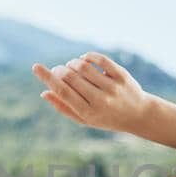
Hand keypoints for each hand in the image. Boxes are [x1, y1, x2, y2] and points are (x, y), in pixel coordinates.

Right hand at [32, 52, 154, 134]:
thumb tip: (45, 92)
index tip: (36, 66)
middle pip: (71, 78)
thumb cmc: (107, 118)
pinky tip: (84, 60)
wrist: (139, 115)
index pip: (63, 92)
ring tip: (71, 66)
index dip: (47, 78)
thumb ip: (64, 108)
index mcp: (88, 113)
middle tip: (58, 70)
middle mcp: (101, 100)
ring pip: (83, 66)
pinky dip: (87, 57)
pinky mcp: (122, 75)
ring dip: (72, 63)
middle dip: (60, 70)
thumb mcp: (85, 119)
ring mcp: (113, 87)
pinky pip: (100, 59)